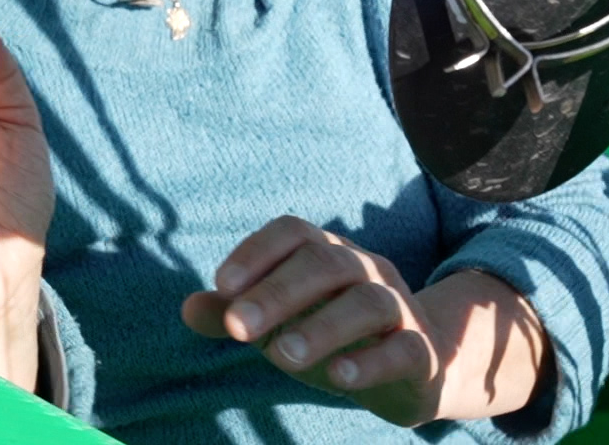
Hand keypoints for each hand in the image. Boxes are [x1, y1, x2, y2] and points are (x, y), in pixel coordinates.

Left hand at [182, 217, 449, 425]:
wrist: (415, 367)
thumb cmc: (331, 334)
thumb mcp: (280, 323)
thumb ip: (233, 314)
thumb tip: (187, 307)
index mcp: (327, 254)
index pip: (294, 232)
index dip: (258, 251)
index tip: (222, 284)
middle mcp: (365, 270)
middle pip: (325, 264)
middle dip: (277, 293)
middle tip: (236, 328)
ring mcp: (398, 308)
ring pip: (366, 303)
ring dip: (322, 327)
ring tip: (282, 355)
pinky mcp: (421, 351)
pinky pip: (403, 349)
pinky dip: (371, 361)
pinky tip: (339, 376)